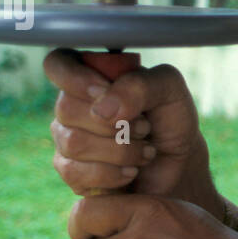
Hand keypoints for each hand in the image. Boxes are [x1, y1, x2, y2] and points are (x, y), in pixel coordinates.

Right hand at [43, 49, 222, 215]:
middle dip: (116, 123)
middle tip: (145, 127)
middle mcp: (72, 105)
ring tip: (145, 151)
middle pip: (66, 108)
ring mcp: (67, 139)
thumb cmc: (171, 120)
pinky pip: (74, 173)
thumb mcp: (169, 90)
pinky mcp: (71, 172)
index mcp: (91, 75)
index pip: (57, 64)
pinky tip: (131, 171)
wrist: (180, 165)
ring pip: (73, 143)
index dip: (75, 78)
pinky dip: (112, 174)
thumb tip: (101, 109)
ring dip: (120, 150)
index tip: (105, 90)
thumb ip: (139, 86)